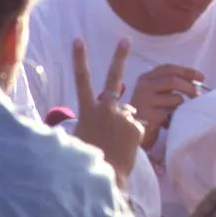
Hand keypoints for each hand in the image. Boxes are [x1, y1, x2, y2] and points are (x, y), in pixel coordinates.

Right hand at [71, 37, 144, 183]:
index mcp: (87, 111)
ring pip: (128, 113)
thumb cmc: (89, 160)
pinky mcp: (136, 126)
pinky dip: (133, 136)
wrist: (103, 177)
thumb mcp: (82, 137)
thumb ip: (95, 122)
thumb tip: (115, 113)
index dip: (80, 59)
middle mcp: (105, 109)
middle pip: (113, 78)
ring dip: (125, 124)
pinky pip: (137, 127)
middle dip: (119, 57)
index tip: (78, 39)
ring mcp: (122, 117)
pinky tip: (125, 148)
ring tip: (115, 144)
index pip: (82, 80)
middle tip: (126, 39)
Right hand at [128, 64, 203, 149]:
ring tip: (175, 114)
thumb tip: (197, 85)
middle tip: (198, 96)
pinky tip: (168, 124)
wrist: (132, 135)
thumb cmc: (149, 114)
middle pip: (173, 80)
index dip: (187, 71)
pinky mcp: (148, 116)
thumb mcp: (158, 95)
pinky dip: (174, 118)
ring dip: (181, 106)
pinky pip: (171, 113)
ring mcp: (144, 101)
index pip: (168, 68)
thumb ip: (171, 86)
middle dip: (189, 87)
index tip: (202, 77)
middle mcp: (143, 86)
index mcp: (145, 78)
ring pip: (175, 98)